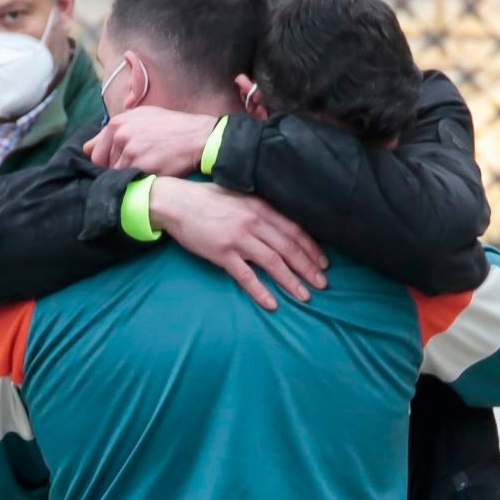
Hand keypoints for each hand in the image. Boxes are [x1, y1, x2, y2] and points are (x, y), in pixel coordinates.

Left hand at [85, 107, 216, 174]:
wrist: (197, 136)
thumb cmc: (169, 126)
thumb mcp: (140, 116)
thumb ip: (113, 130)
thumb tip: (87, 148)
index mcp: (117, 124)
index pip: (95, 154)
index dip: (105, 163)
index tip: (118, 165)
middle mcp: (121, 137)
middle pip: (106, 168)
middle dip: (117, 171)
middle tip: (136, 168)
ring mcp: (132, 154)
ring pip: (118, 177)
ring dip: (129, 178)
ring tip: (146, 171)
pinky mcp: (144, 169)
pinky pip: (132, 183)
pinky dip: (139, 184)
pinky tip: (151, 177)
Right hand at [149, 178, 327, 310]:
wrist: (175, 202)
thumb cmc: (206, 199)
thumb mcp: (239, 196)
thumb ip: (260, 209)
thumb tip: (280, 225)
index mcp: (260, 207)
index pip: (294, 230)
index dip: (311, 248)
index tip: (323, 263)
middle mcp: (253, 223)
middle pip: (288, 248)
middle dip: (308, 268)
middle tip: (323, 284)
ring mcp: (238, 239)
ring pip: (272, 263)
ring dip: (291, 281)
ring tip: (304, 296)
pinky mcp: (222, 253)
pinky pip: (245, 276)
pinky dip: (260, 291)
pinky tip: (272, 304)